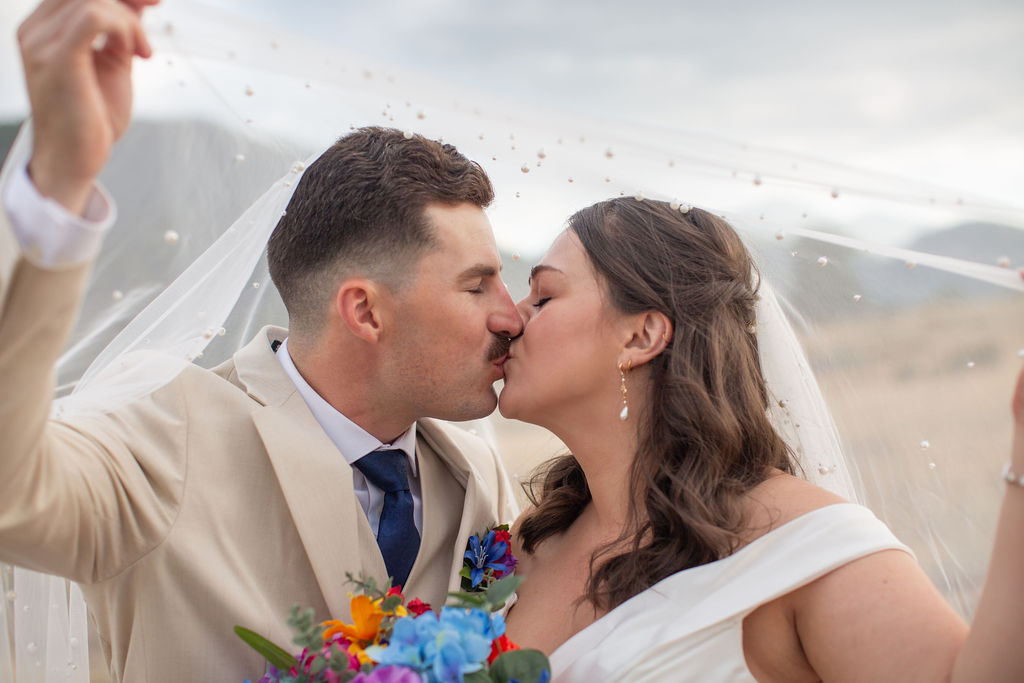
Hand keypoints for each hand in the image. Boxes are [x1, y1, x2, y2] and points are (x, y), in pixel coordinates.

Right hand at [18, 0, 159, 213]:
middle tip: (156, 6)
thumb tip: (139, 4)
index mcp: (43, 28)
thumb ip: (120, 31)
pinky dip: (124, 28)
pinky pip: (93, 17)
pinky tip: (135, 53)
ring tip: (141, 51)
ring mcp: (41, 43)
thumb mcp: (112, 63)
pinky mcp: (57, 59)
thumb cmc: (92, 119)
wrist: (75, 160)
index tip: (152, 2)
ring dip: (129, 19)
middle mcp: (35, 30)